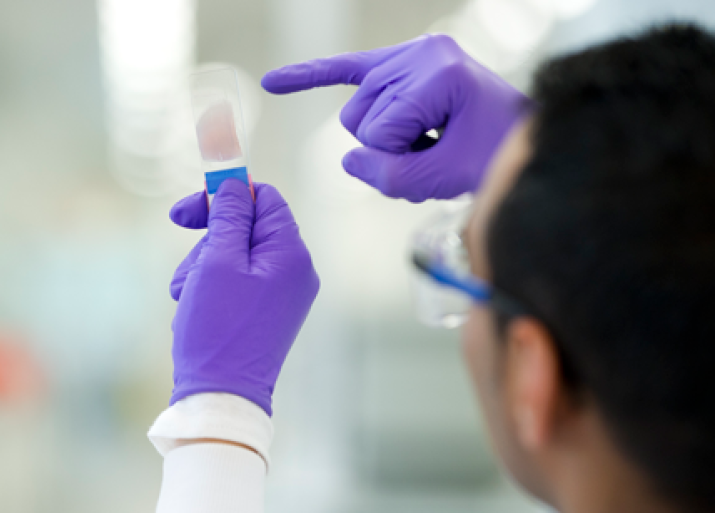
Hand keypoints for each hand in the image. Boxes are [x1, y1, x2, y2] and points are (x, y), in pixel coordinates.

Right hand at [168, 180, 318, 415]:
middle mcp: (293, 273)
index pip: (264, 200)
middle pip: (244, 228)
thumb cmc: (218, 329)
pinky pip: (232, 284)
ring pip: (231, 257)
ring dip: (201, 270)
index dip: (223, 197)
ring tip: (187, 299)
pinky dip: (207, 291)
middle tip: (186, 273)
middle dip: (207, 244)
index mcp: (291, 255)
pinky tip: (194, 313)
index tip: (185, 211)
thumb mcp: (218, 262)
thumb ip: (228, 215)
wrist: (220, 398)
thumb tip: (235, 182)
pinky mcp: (262, 314)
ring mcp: (279, 296)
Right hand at [261, 34, 528, 201]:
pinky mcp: (400, 63)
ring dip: (381, 136)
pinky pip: (343, 69)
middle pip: (359, 115)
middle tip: (432, 149)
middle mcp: (421, 52)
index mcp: (438, 69)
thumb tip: (349, 161)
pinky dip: (310, 76)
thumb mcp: (445, 175)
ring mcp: (410, 54)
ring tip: (426, 140)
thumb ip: (391, 175)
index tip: (440, 156)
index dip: (399, 159)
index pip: (379, 129)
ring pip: (354, 111)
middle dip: (386, 146)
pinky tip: (273, 82)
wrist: (524, 138)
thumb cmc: (495, 155)